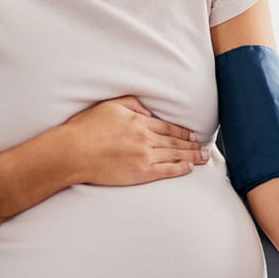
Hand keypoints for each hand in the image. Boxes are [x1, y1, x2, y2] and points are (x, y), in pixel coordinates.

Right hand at [61, 96, 207, 185]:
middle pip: (176, 142)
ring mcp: (145, 157)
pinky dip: (180, 169)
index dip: (183, 132)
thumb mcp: (110, 106)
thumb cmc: (86, 129)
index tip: (193, 134)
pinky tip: (189, 168)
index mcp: (139, 121)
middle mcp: (146, 138)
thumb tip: (148, 112)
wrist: (73, 152)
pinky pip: (166, 171)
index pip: (168, 127)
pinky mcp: (141, 173)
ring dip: (192, 156)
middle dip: (193, 145)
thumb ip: (132, 104)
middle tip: (205, 148)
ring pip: (175, 155)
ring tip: (204, 158)